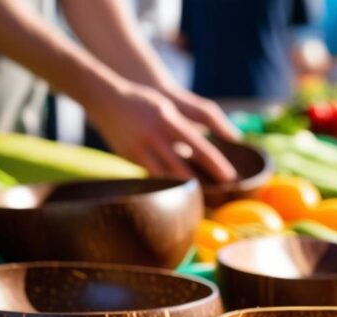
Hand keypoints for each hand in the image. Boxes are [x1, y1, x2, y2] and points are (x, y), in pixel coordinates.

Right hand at [88, 82, 236, 181]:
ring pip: (165, 176)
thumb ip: (188, 124)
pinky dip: (163, 184)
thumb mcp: (169, 107)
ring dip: (182, 187)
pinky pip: (150, 176)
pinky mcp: (129, 157)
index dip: (215, 164)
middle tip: (218, 195)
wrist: (107, 99)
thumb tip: (213, 138)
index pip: (198, 146)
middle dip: (202, 182)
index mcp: (169, 120)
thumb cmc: (146, 102)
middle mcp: (155, 135)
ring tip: (199, 197)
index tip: (229, 177)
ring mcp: (140, 148)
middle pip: (183, 166)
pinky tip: (174, 193)